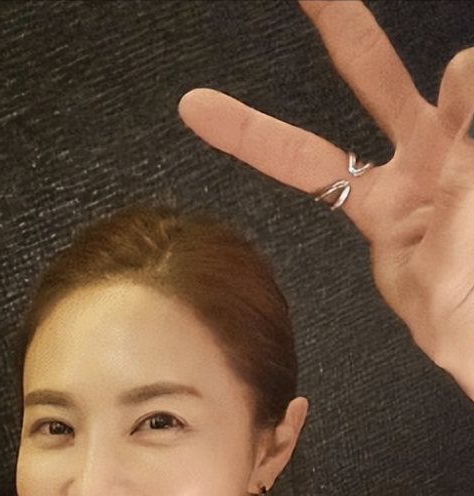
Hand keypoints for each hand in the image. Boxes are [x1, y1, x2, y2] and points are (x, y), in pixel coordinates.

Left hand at [179, 0, 473, 395]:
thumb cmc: (465, 322)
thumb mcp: (437, 304)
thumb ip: (440, 261)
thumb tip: (457, 207)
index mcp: (378, 205)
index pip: (301, 161)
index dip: (249, 134)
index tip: (194, 106)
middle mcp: (419, 160)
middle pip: (370, 77)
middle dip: (340, 25)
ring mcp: (463, 146)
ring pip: (459, 87)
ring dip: (465, 89)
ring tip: (467, 96)